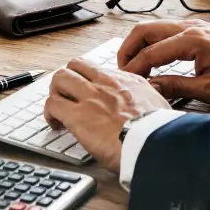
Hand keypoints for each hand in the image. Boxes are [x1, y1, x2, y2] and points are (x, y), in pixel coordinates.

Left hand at [44, 58, 172, 172]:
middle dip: (68, 80)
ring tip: (58, 109)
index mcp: (127, 81)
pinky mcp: (77, 116)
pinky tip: (55, 124)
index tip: (89, 94)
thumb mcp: (160, 106)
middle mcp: (106, 83)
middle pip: (75, 65)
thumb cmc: (158, 132)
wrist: (153, 144)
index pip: (98, 70)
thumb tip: (150, 105)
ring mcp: (90, 97)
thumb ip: (149, 100)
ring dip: (55, 93)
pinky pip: (52, 104)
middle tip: (68, 96)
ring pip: (60, 78)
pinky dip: (49, 113)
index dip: (89, 81)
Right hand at [118, 20, 209, 104]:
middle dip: (128, 49)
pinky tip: (152, 59)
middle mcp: (189, 27)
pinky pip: (165, 30)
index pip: (151, 52)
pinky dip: (152, 42)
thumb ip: (177, 87)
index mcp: (191, 41)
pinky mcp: (197, 29)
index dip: (134, 68)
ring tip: (134, 67)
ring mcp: (193, 25)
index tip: (125, 81)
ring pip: (153, 27)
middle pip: (144, 30)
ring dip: (139, 44)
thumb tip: (151, 88)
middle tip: (123, 70)